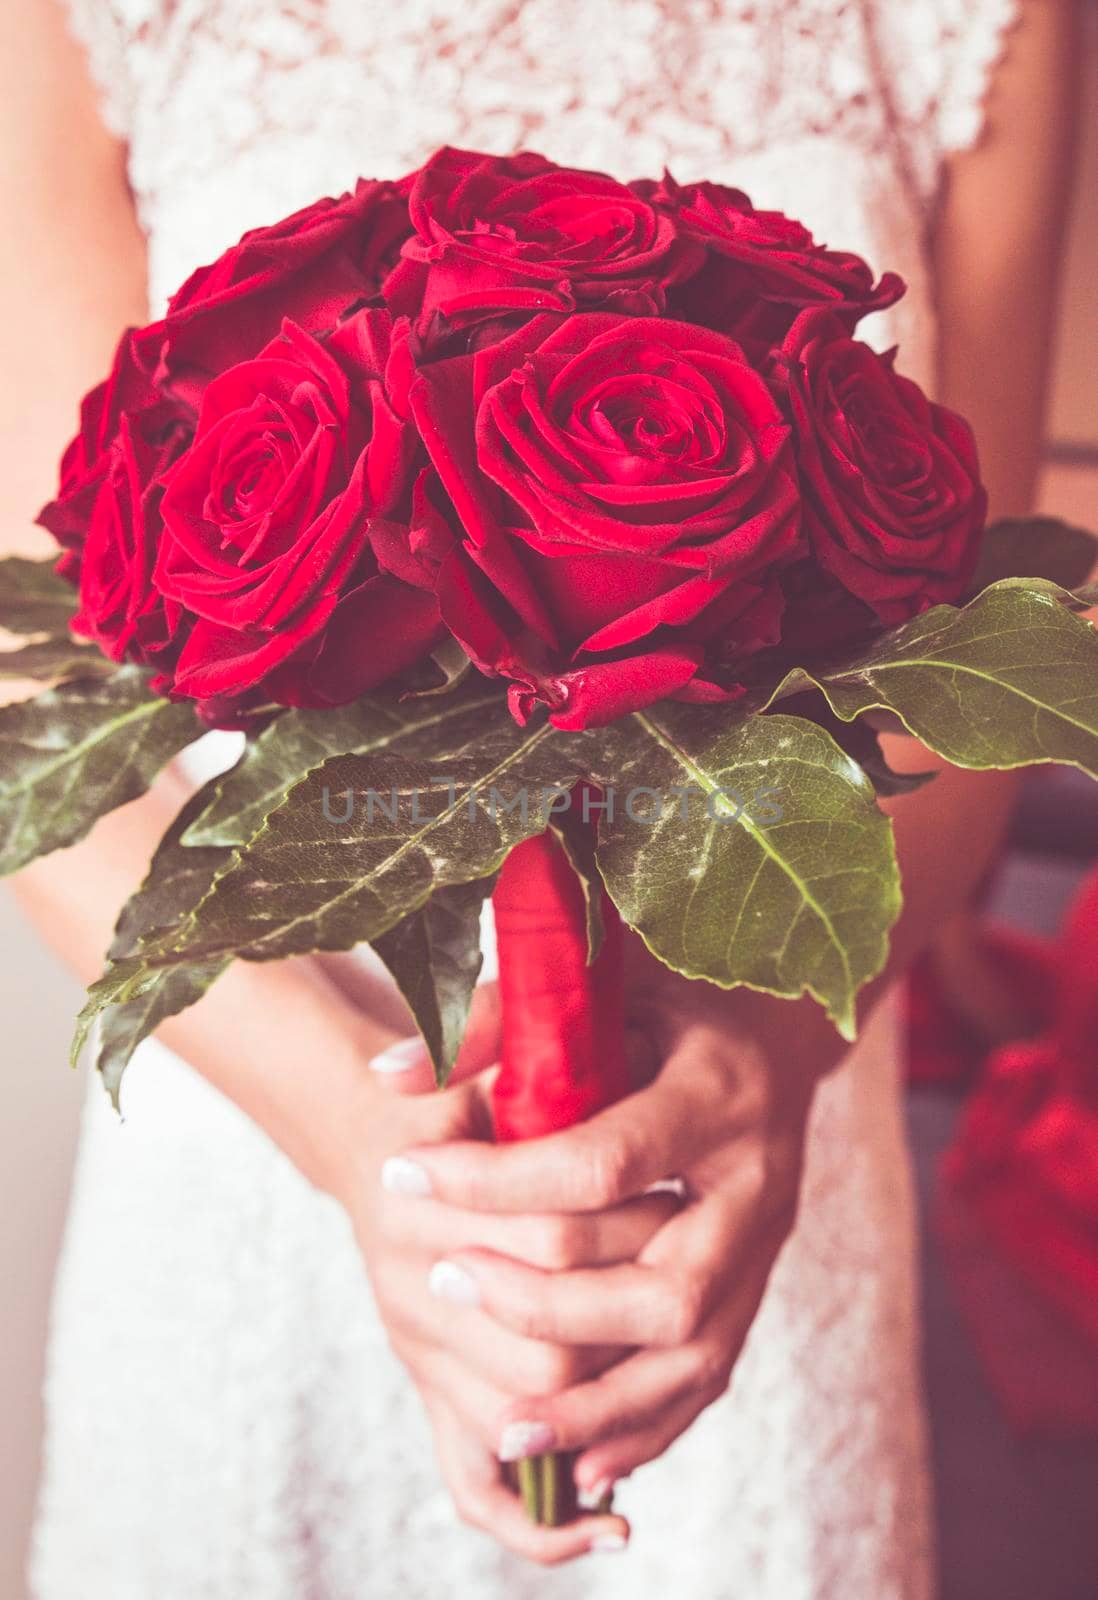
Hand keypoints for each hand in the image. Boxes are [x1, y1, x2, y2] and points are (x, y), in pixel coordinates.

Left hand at [387, 946, 836, 1505]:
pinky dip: (647, 1428)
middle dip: (544, 1305)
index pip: (601, 1164)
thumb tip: (384, 1075)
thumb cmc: (669, 995)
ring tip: (506, 1430)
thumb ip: (496, 1021)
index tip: (403, 1175)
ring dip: (598, 1406)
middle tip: (443, 1280)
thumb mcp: (599, 983)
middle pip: (662, 1287)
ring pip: (695, 1356)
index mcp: (716, 1095)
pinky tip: (581, 1462)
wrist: (777, 1028)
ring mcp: (766, 1245)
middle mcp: (754, 1183)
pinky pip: (713, 1376)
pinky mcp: (760, 1284)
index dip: (496, 1183)